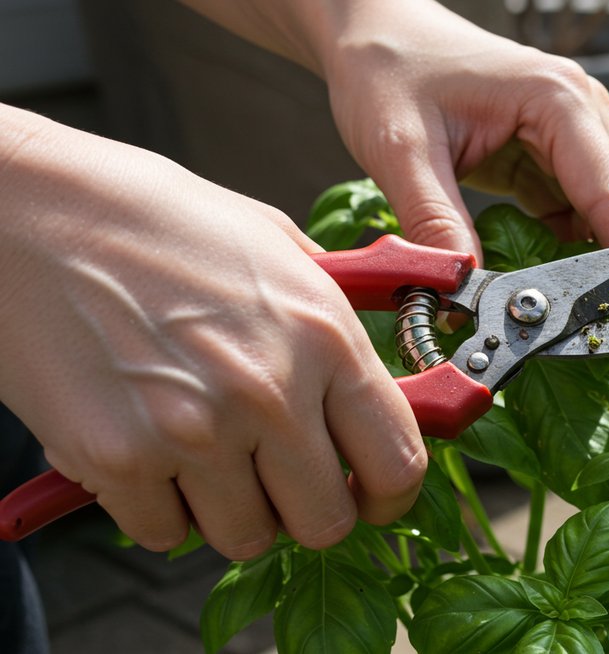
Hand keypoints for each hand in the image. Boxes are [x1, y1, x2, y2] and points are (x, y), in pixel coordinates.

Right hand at [0, 107, 425, 559]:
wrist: (30, 210)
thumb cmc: (155, 221)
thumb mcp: (277, 249)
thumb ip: (334, 327)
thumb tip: (377, 390)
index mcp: (326, 336)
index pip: (398, 464)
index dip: (389, 496)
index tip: (372, 498)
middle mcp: (270, 393)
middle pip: (326, 524)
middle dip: (304, 508)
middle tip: (276, 475)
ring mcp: (194, 432)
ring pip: (247, 538)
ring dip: (230, 509)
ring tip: (201, 447)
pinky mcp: (117, 460)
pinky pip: (164, 532)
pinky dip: (157, 506)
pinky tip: (144, 445)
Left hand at [182, 0, 608, 258]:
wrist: (375, 33)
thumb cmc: (387, 71)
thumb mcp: (399, 149)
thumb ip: (433, 221)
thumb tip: (461, 291)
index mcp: (559, 101)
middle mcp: (584, 113)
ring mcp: (577, 135)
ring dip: (608, 268)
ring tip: (592, 323)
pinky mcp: (556, 157)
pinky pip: (585, 216)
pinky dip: (580, 257)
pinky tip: (562, 291)